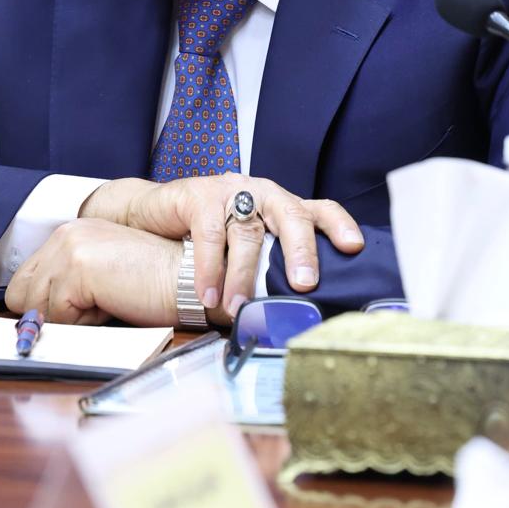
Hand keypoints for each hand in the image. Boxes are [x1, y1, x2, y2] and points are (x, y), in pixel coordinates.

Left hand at [4, 218, 182, 325]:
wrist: (185, 278)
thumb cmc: (152, 283)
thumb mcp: (100, 278)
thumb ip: (67, 286)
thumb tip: (33, 322)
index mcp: (71, 232)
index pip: (24, 280)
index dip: (43, 306)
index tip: (71, 313)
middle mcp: (66, 232)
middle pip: (20, 295)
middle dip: (51, 313)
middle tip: (93, 307)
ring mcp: (70, 247)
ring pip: (37, 309)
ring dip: (71, 318)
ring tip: (107, 301)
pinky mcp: (78, 267)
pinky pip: (59, 316)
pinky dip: (85, 322)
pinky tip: (113, 302)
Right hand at [81, 174, 362, 315]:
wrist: (155, 214)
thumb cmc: (210, 235)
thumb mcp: (245, 247)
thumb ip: (269, 268)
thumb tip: (297, 316)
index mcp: (282, 206)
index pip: (319, 209)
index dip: (338, 225)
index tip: (353, 248)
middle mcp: (263, 193)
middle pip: (291, 214)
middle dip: (301, 248)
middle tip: (305, 282)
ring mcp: (231, 191)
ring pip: (247, 232)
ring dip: (242, 275)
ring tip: (237, 307)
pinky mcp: (199, 195)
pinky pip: (209, 233)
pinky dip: (209, 268)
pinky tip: (207, 295)